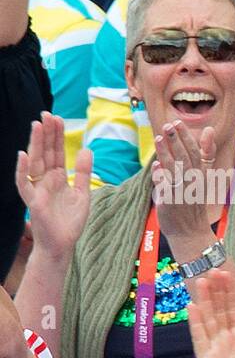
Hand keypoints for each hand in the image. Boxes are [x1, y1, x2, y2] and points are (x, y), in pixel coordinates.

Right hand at [15, 113, 92, 259]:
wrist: (63, 244)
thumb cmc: (70, 221)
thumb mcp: (83, 194)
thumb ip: (84, 173)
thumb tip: (87, 149)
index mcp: (57, 177)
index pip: (56, 152)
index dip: (57, 136)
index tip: (58, 118)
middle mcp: (45, 180)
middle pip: (45, 153)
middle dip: (46, 134)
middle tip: (47, 114)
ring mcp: (37, 189)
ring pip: (35, 162)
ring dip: (35, 144)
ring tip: (36, 125)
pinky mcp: (33, 201)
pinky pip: (24, 183)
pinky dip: (23, 170)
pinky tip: (24, 155)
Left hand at [152, 121, 221, 254]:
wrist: (191, 232)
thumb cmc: (194, 204)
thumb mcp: (203, 178)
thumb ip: (204, 155)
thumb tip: (207, 131)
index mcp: (201, 176)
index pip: (195, 153)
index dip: (186, 138)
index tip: (178, 123)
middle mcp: (193, 183)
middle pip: (185, 158)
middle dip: (177, 141)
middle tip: (168, 125)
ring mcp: (183, 192)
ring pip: (174, 169)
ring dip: (166, 153)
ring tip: (158, 138)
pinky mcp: (172, 202)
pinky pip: (165, 186)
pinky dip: (161, 176)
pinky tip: (156, 166)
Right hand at [189, 270, 234, 357]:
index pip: (233, 312)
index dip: (230, 294)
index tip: (228, 276)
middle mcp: (226, 343)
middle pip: (219, 311)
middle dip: (217, 291)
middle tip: (215, 269)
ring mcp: (215, 350)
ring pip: (209, 320)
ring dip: (205, 301)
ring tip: (202, 281)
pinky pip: (201, 338)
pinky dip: (196, 323)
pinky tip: (192, 306)